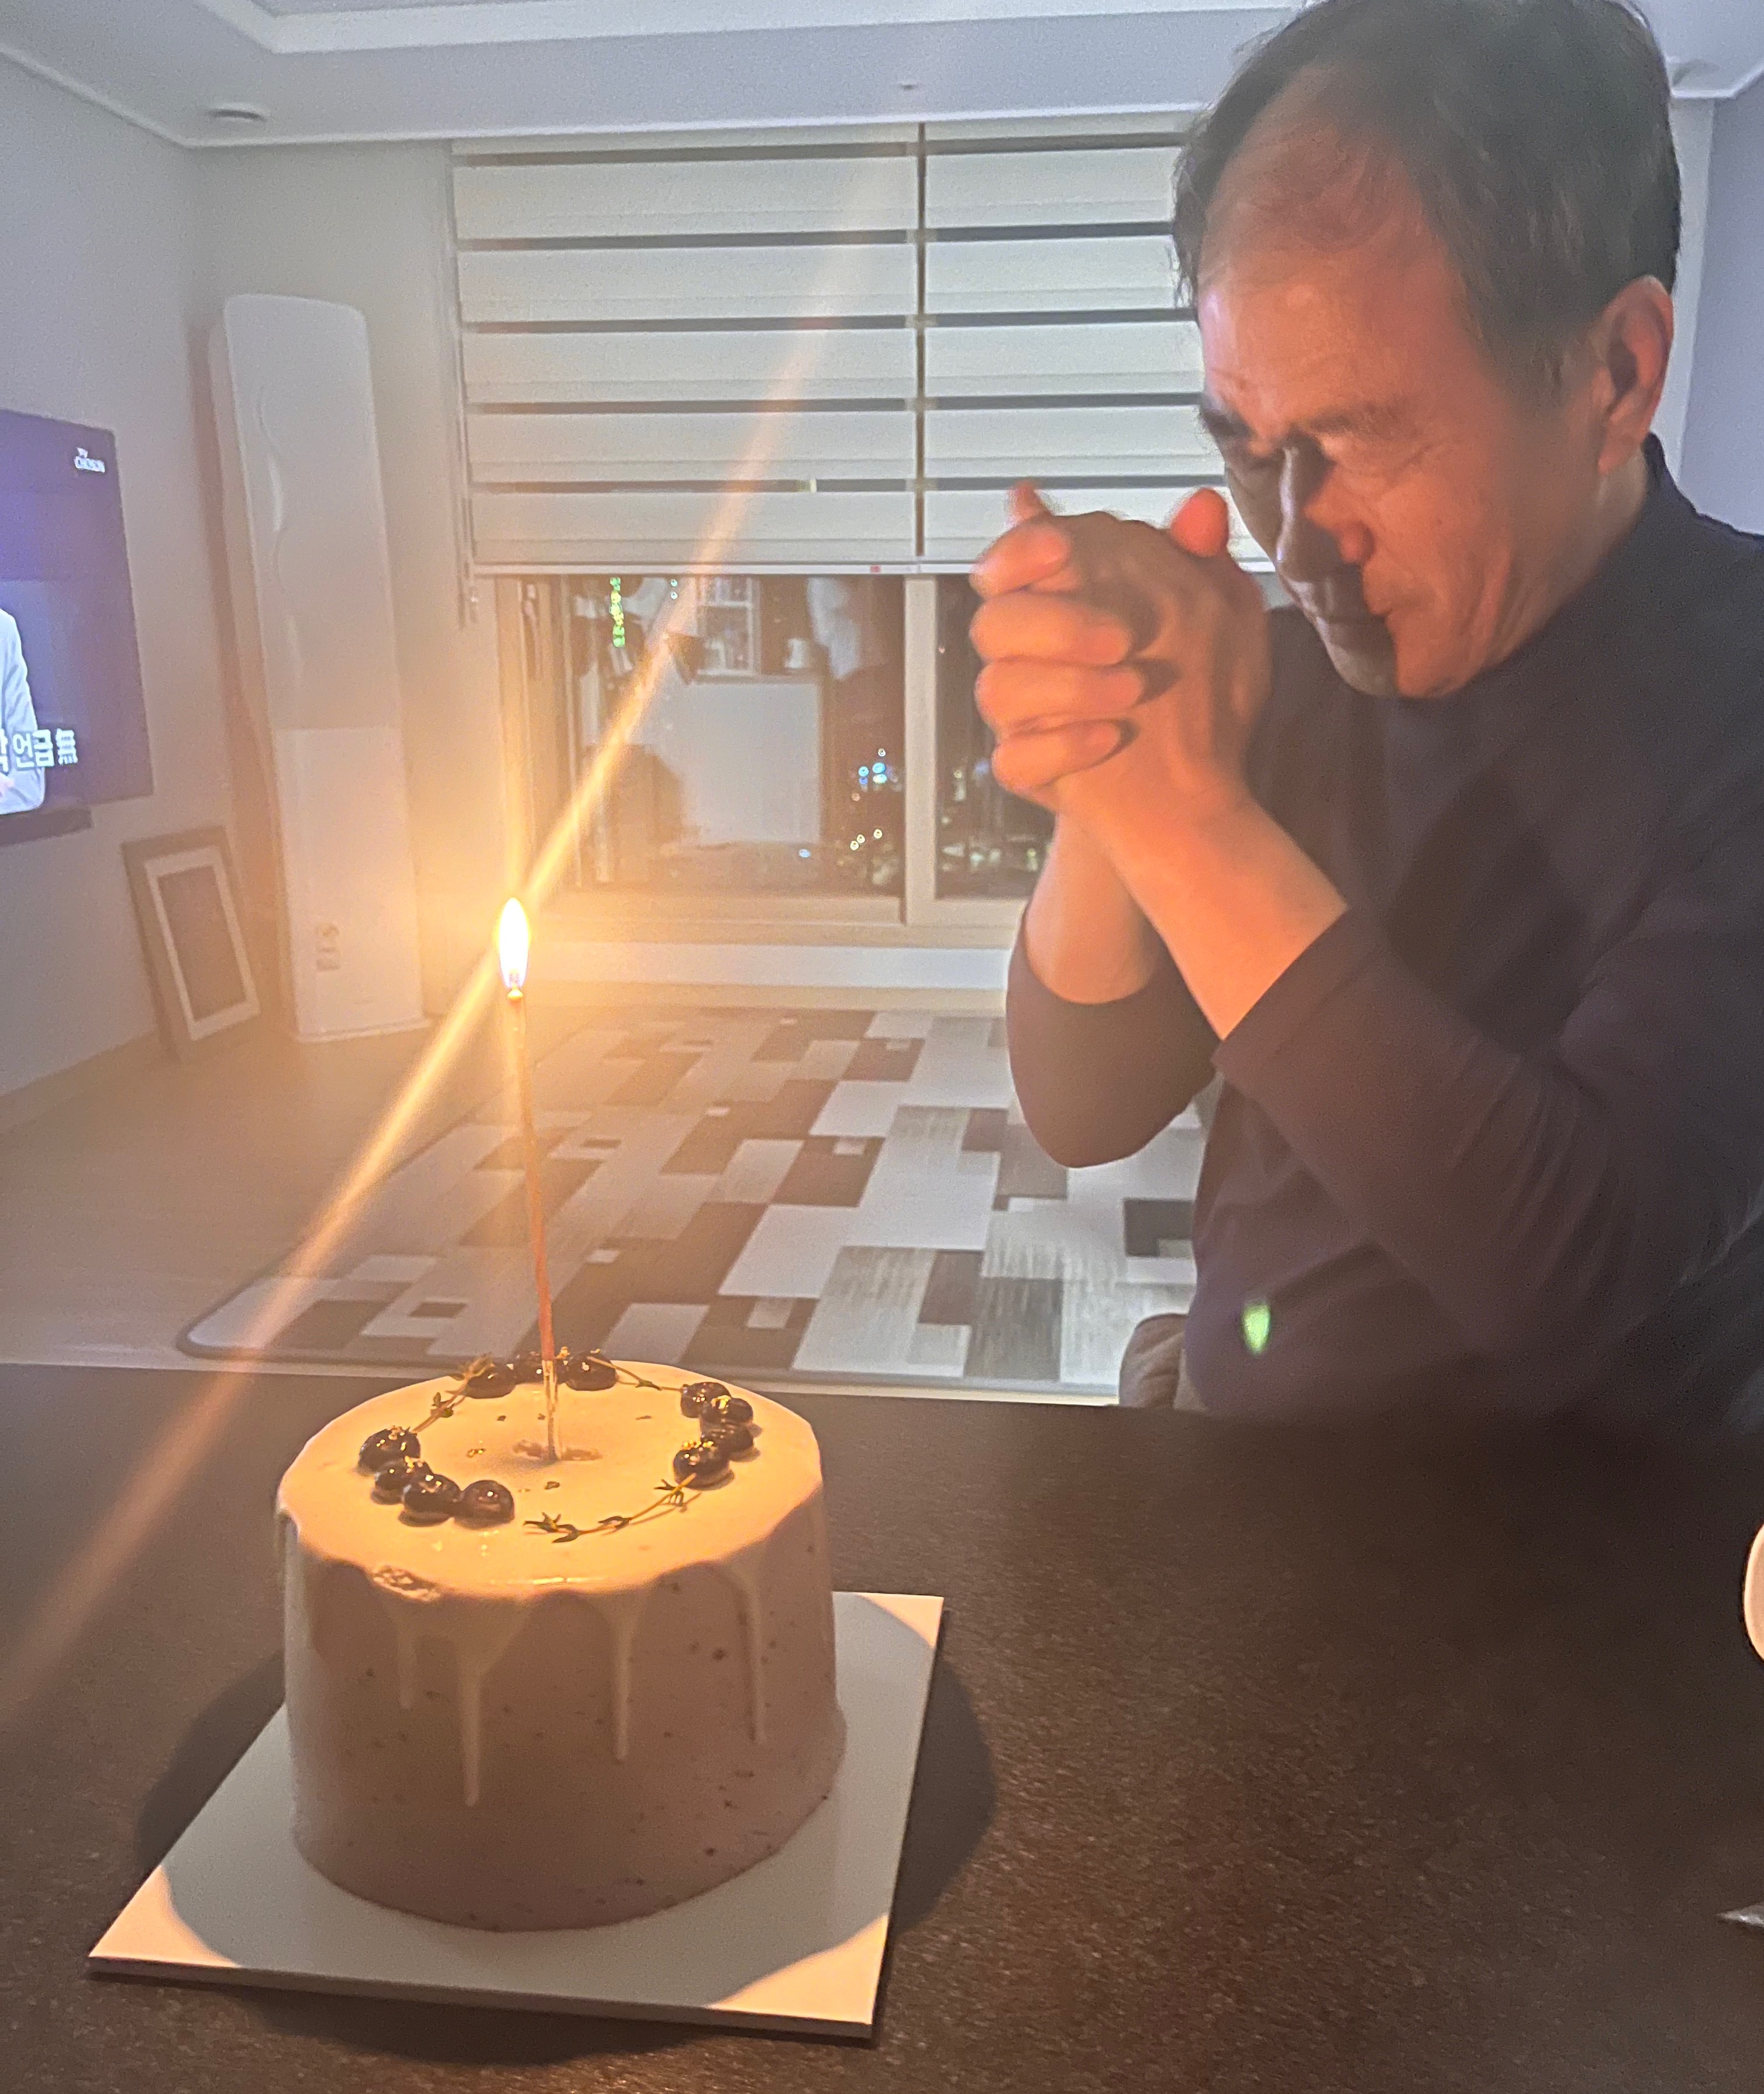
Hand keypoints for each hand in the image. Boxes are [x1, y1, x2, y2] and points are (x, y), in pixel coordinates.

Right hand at [968, 486, 1271, 825]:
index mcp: (1064, 603)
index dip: (1021, 548)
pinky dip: (1061, 747)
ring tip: (1134, 687)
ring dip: (1067, 685)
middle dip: (1053, 622)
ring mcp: (1024, 716)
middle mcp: (1031, 656)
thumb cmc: (1195, 693)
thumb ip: (1202, 561)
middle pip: (993, 621)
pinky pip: (1015, 759)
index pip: (1010, 561)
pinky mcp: (1030, 770)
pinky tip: (1109, 739)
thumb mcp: (1217, 618)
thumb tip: (1203, 506)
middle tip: (1122, 637)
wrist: (1187, 786)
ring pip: (998, 688)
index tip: (1059, 545)